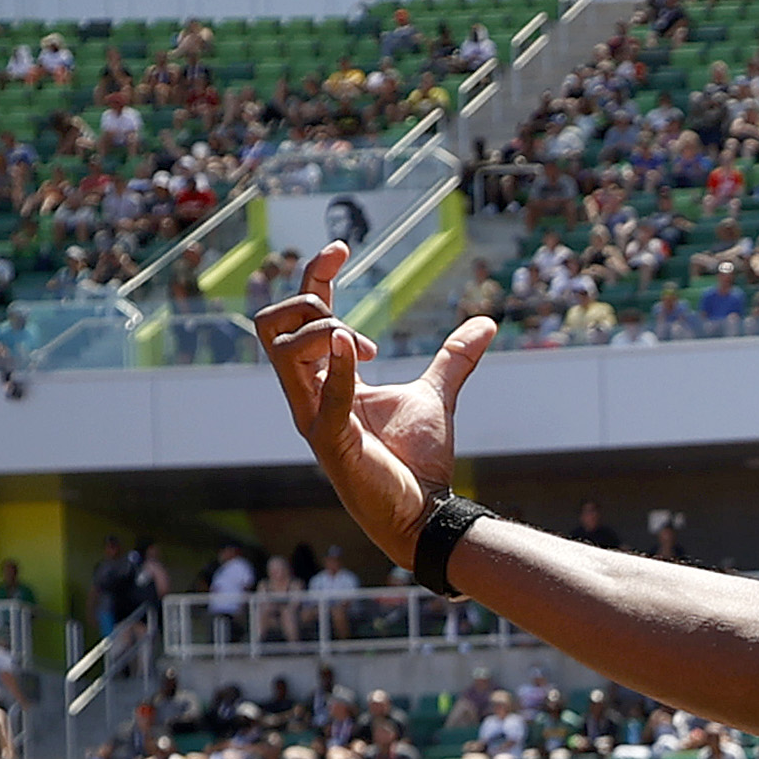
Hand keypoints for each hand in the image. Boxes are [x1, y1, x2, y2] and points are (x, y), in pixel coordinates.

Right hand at [253, 244, 498, 565]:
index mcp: (323, 381)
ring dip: (324, 331)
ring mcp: (313, 418)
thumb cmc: (415, 461)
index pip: (299, 317)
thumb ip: (454, 358)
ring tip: (364, 349)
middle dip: (310, 304)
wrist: (424, 511)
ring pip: (281, 350)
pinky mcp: (331, 442)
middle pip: (271, 325)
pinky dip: (338, 366)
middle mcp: (308, 395)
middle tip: (356, 328)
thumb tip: (486, 323)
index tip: (343, 247)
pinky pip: (324, 396)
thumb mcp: (434, 395)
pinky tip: (357, 348)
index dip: (314, 275)